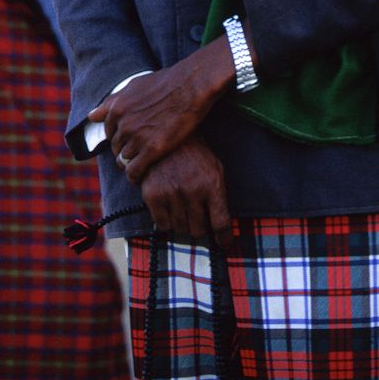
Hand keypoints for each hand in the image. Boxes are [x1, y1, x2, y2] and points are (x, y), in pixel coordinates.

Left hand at [89, 38, 235, 183]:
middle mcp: (124, 124)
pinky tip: (141, 177)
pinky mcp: (153, 149)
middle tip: (138, 152)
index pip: (109, 132)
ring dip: (130, 163)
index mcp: (117, 108)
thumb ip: (111, 102)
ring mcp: (137, 137)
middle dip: (124, 150)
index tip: (130, 140)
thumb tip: (92, 115)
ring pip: (124, 160)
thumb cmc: (166, 83)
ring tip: (142, 164)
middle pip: (116, 147)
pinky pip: (135, 171)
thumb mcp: (134, 87)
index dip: (119, 137)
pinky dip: (135, 176)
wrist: (191, 85)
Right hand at [140, 134, 232, 250]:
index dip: (224, 238)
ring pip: (180, 229)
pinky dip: (166, 221)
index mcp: (211, 184)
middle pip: (198, 231)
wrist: (167, 135)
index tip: (224, 243)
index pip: (221, 223)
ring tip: (182, 208)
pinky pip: (162, 225)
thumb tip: (225, 230)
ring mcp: (171, 193)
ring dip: (182, 223)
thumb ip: (220, 197)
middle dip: (198, 227)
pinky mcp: (153, 194)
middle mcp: (192, 190)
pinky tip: (168, 207)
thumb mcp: (215, 169)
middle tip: (196, 217)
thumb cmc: (196, 155)